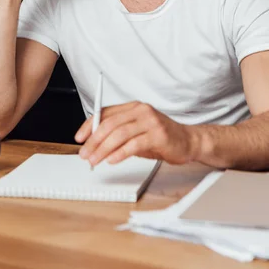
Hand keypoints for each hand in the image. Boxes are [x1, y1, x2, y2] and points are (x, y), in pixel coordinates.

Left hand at [75, 101, 197, 165]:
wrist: (189, 141)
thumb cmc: (161, 138)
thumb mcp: (137, 132)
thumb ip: (119, 134)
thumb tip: (94, 144)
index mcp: (134, 107)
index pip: (105, 112)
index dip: (89, 125)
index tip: (79, 138)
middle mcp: (141, 110)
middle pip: (110, 124)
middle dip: (94, 141)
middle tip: (85, 154)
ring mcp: (151, 121)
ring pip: (120, 134)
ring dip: (103, 149)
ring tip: (94, 160)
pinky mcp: (158, 135)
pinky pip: (134, 144)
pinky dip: (120, 153)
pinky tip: (112, 160)